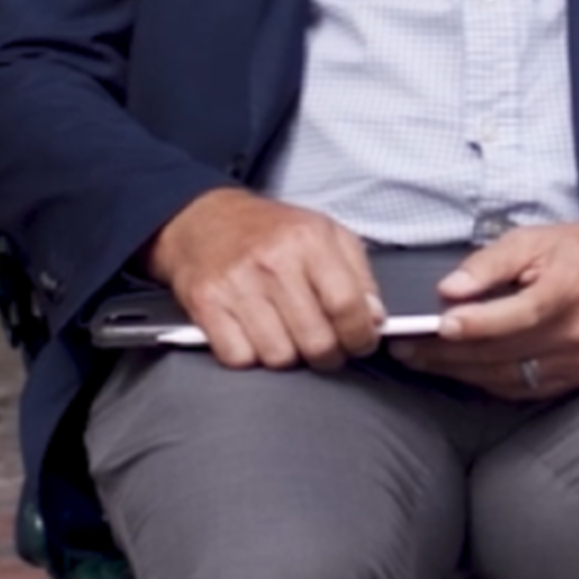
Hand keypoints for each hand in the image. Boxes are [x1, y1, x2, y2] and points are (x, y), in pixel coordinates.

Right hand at [145, 188, 381, 369]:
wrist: (204, 219)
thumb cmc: (270, 231)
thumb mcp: (327, 234)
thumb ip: (360, 275)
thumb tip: (375, 319)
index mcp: (309, 240)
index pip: (347, 306)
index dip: (361, 336)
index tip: (360, 342)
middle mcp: (273, 262)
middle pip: (316, 341)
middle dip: (327, 354)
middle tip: (323, 344)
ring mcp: (237, 284)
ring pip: (279, 357)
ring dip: (287, 355)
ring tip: (286, 335)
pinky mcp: (206, 305)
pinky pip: (239, 358)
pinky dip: (250, 355)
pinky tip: (254, 335)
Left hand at [392, 213, 578, 402]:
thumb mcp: (535, 239)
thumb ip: (489, 263)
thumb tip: (448, 290)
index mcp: (569, 290)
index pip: (517, 315)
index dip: (477, 324)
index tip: (439, 326)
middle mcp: (576, 333)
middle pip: (503, 352)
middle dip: (448, 353)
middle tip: (405, 347)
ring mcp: (578, 363)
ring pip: (507, 377)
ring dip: (459, 371)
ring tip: (420, 359)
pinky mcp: (576, 380)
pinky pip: (521, 389)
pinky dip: (486, 380)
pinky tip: (458, 369)